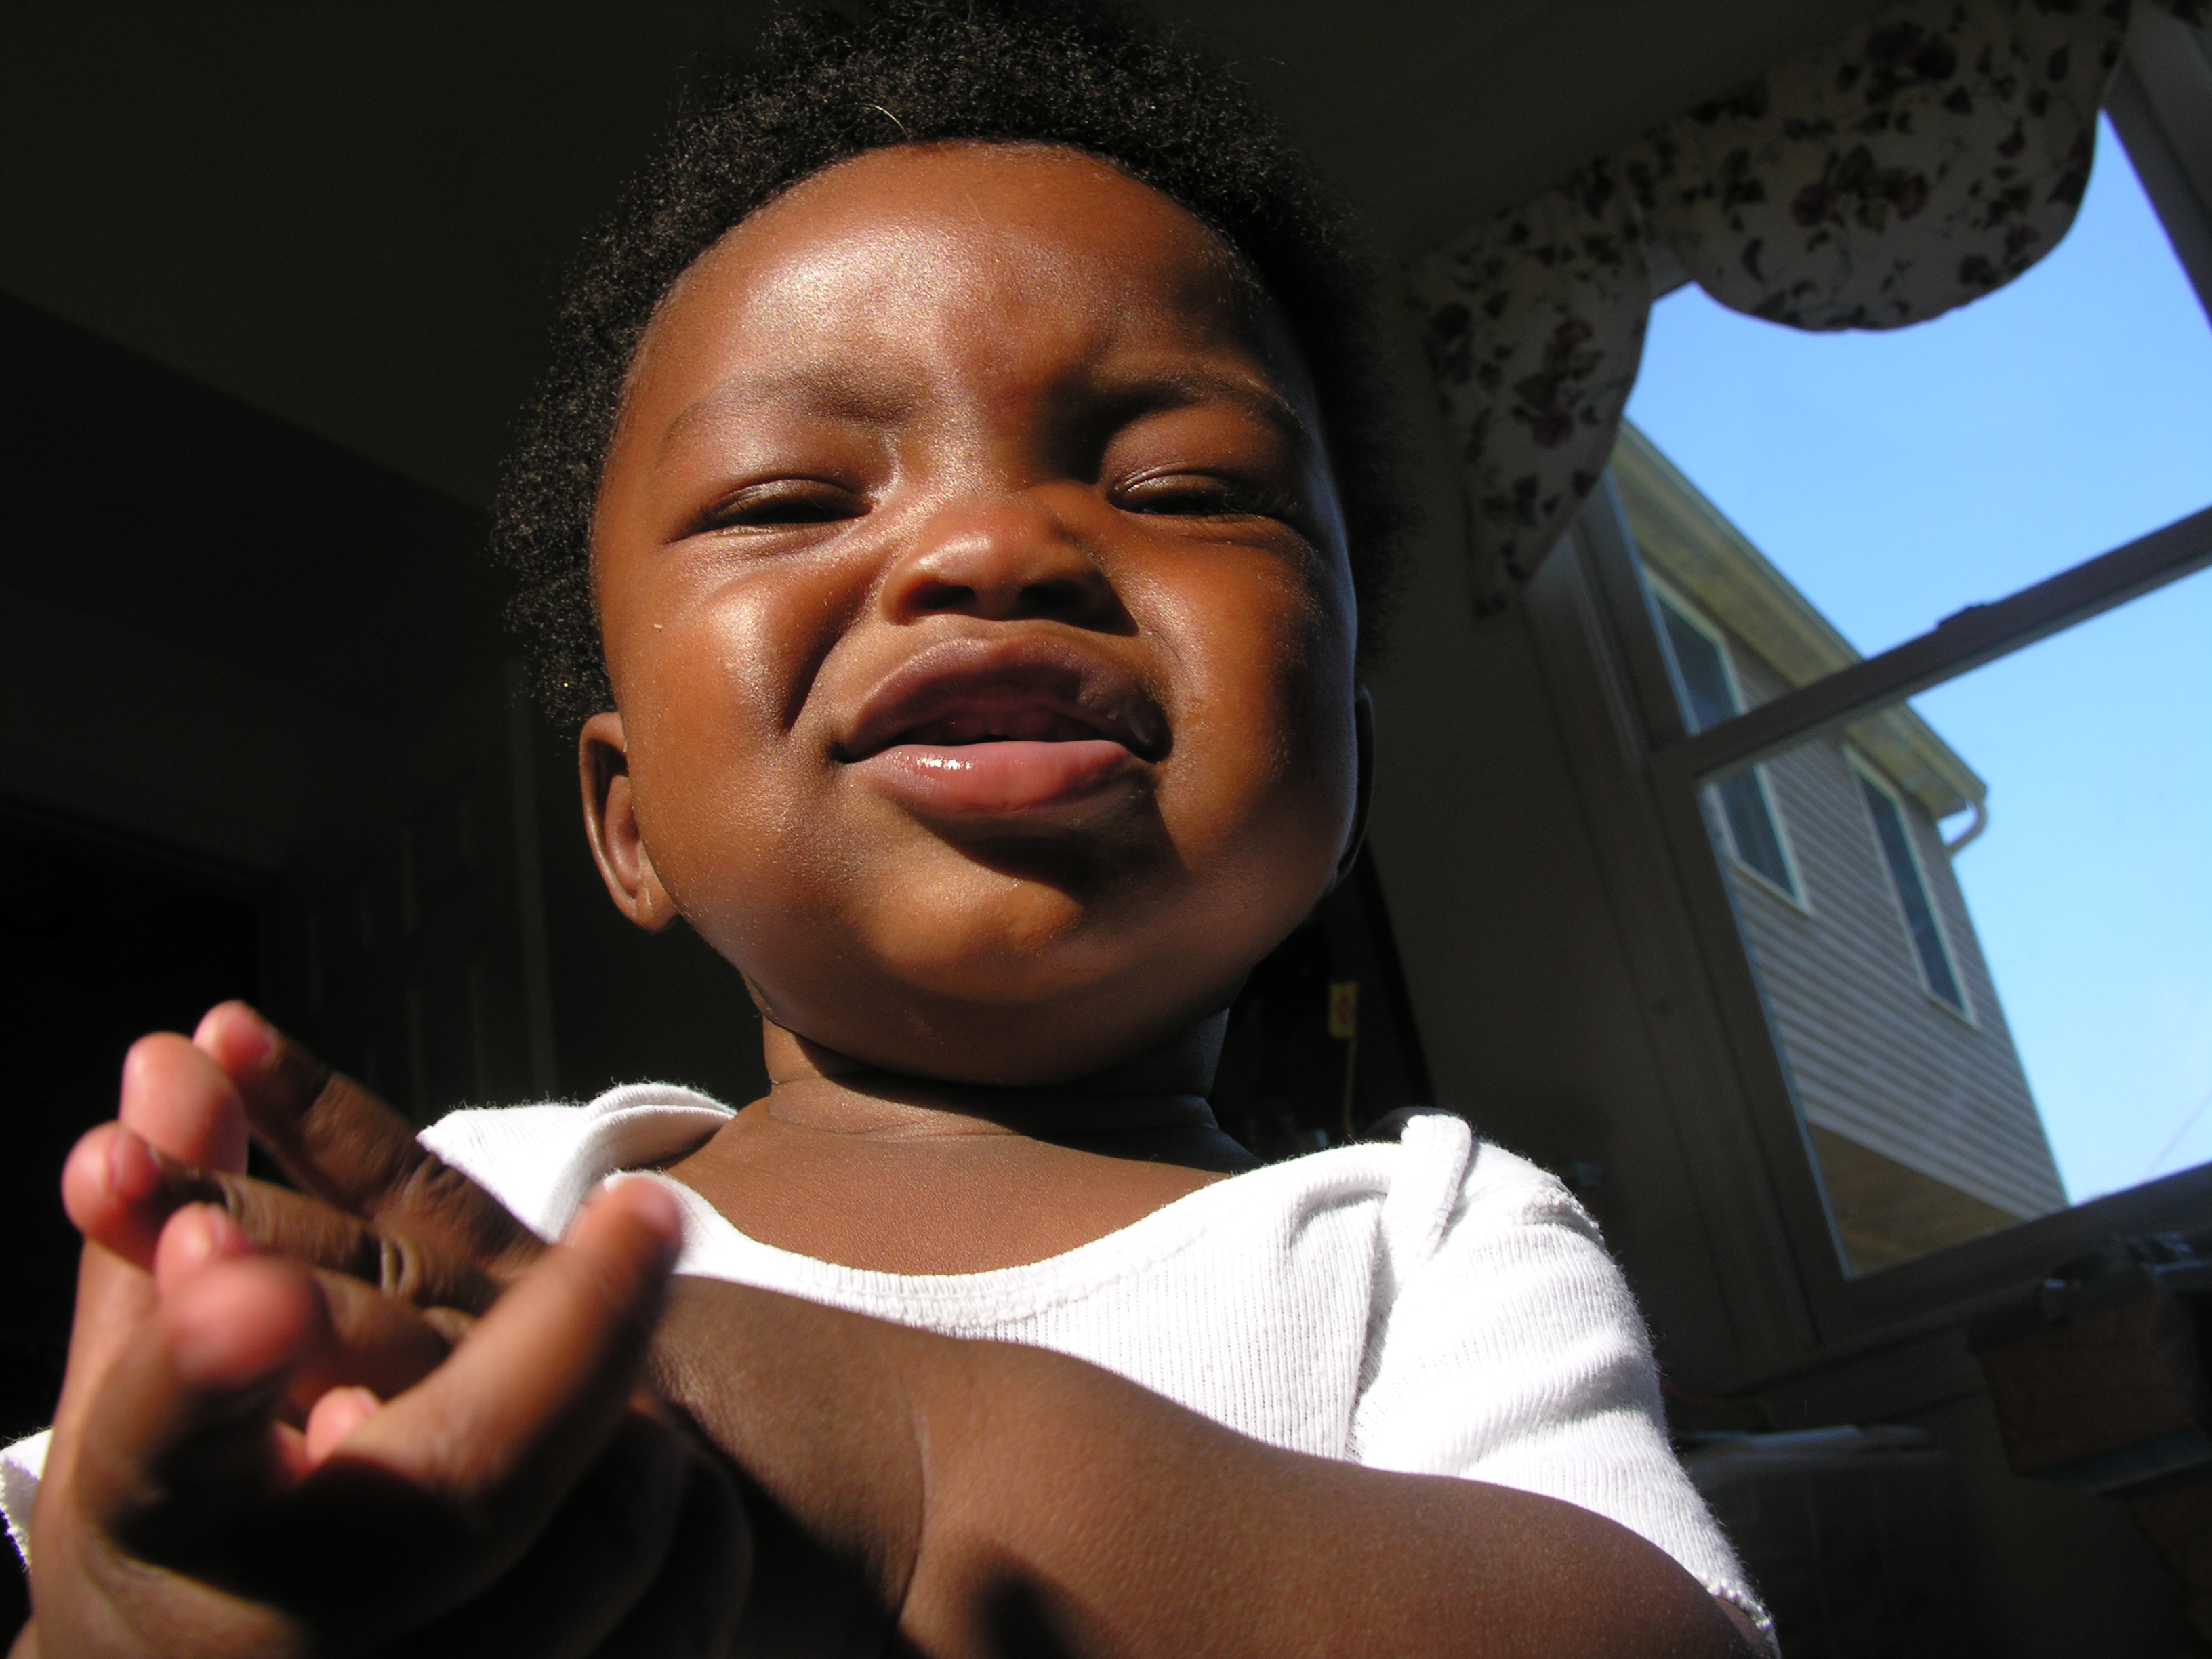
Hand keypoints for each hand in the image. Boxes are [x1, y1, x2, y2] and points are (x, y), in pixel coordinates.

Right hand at [28, 1036, 748, 1658]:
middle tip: (648, 1211)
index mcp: (157, 1533)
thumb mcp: (147, 1398)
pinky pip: (672, 1634)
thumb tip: (179, 1059)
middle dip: (570, 1337)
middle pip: (456, 1492)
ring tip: (642, 1384)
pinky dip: (693, 1544)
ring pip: (594, 1555)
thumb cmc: (192, 1540)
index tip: (262, 1287)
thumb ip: (169, 1226)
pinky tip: (680, 1485)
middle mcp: (280, 1641)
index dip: (204, 1365)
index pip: (163, 1442)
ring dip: (638, 1440)